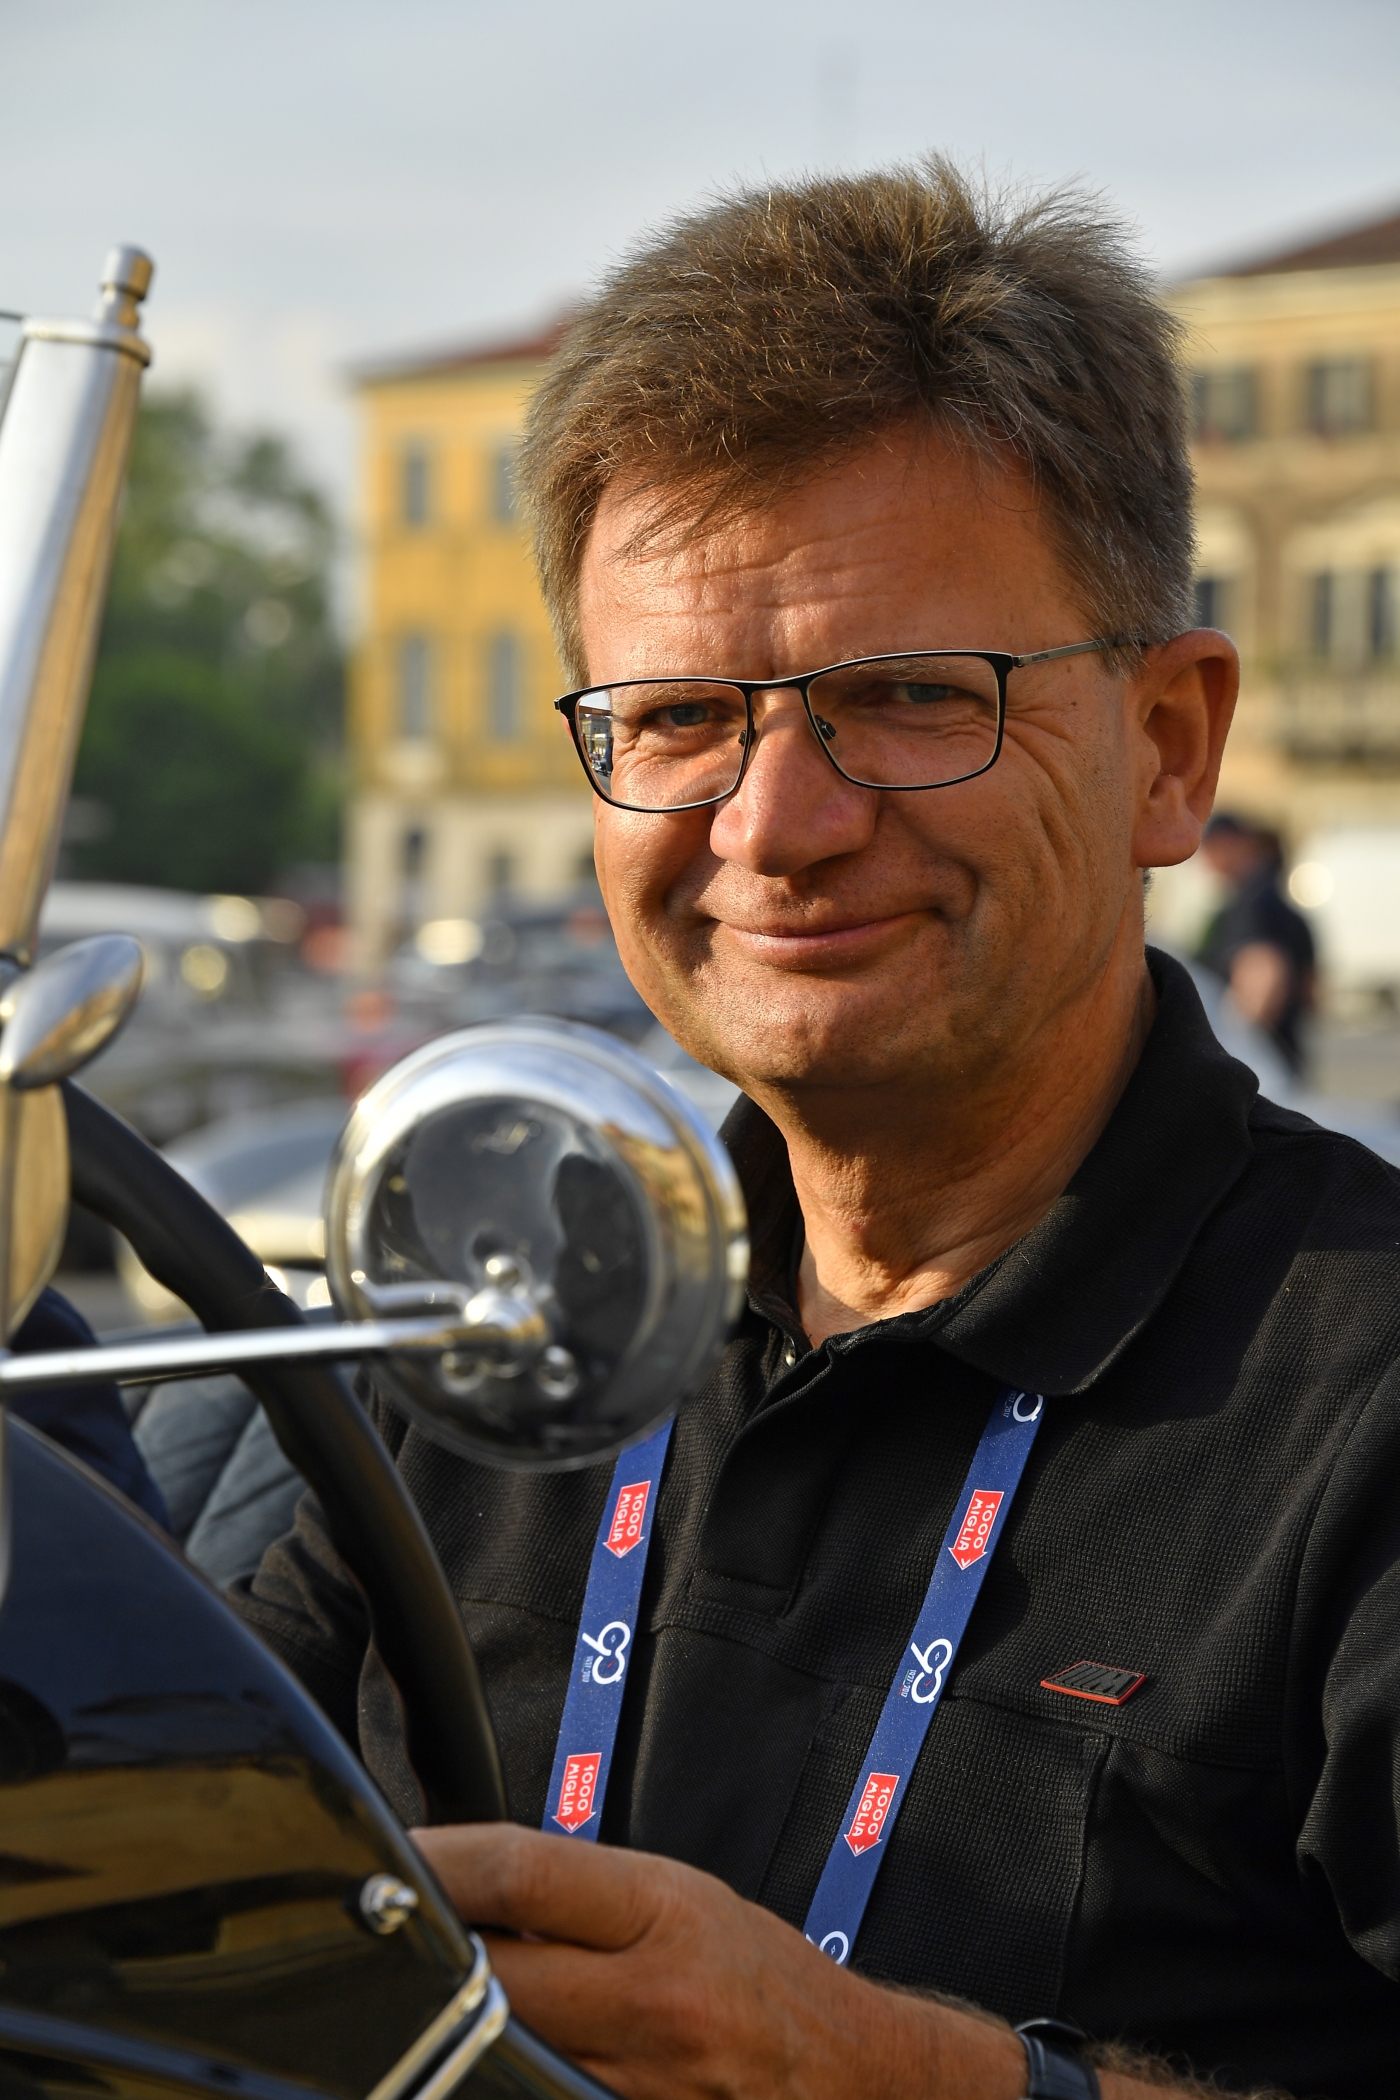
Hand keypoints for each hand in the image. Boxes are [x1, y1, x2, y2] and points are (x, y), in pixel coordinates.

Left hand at [411, 1821, 1026, 2099]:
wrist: (852, 2077)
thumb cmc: (765, 1981)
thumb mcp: (683, 1900)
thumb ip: (585, 1896)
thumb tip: (476, 1885)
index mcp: (663, 1913)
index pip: (521, 1871)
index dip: (439, 1860)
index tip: (390, 1852)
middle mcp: (648, 1999)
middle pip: (488, 1971)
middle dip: (424, 1950)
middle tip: (377, 1927)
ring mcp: (635, 2085)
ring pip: (499, 2050)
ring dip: (451, 2022)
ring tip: (423, 1997)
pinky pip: (537, 2096)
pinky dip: (500, 2074)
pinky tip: (484, 2051)